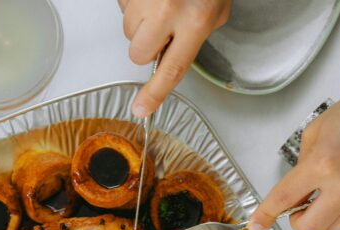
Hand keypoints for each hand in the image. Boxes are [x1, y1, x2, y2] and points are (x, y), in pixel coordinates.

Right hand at [119, 0, 230, 116]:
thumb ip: (195, 36)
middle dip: (148, 47)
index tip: (141, 109)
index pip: (171, 69)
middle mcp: (167, 11)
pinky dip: (135, 5)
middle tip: (163, 30)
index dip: (155, 94)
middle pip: (139, 54)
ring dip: (141, 24)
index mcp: (195, 21)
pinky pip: (123, 8)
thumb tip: (172, 54)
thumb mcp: (216, 9)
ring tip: (160, 4)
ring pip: (128, 32)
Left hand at [249, 51, 339, 229]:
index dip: (266, 215)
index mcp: (323, 163)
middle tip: (303, 207)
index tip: (257, 225)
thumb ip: (303, 163)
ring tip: (336, 194)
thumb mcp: (318, 129)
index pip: (284, 199)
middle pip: (310, 228)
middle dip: (300, 221)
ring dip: (329, 218)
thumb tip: (297, 190)